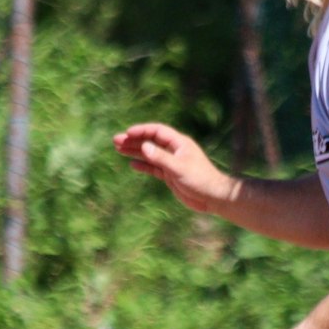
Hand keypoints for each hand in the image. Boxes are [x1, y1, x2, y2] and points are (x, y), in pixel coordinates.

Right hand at [112, 123, 233, 213]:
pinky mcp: (170, 175)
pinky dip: (143, 165)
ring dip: (135, 151)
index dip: (142, 131)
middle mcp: (174, 150)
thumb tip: (144, 146)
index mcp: (179, 143)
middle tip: (116, 140)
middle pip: (150, 141)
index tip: (127, 133)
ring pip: (150, 154)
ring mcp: (171, 163)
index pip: (157, 132)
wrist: (212, 197)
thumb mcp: (178, 168)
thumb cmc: (200, 180)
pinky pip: (154, 168)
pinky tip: (132, 164)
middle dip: (133, 140)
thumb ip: (161, 157)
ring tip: (119, 149)